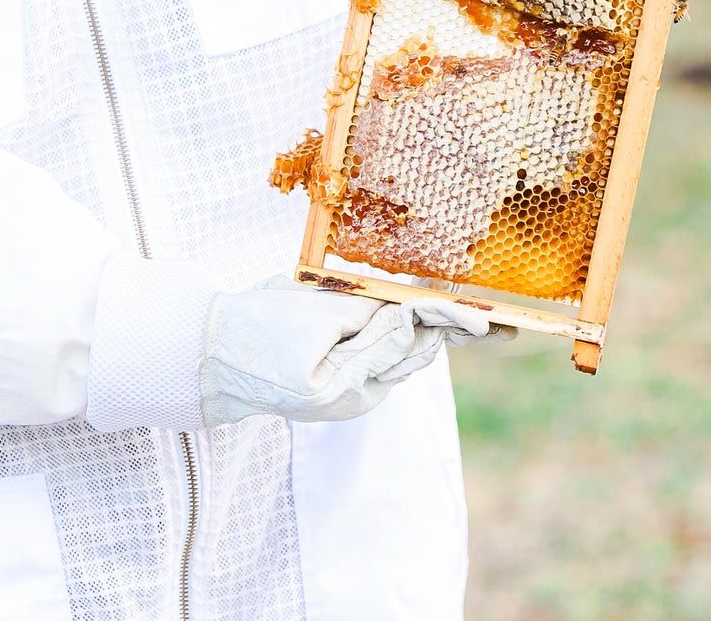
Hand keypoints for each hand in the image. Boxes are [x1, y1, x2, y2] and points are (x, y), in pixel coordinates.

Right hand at [198, 277, 493, 426]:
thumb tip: (404, 313)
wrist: (212, 357)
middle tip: (498, 324)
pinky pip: (382, 364)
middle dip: (450, 333)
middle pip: (413, 354)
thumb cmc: (255, 327)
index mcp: (347, 380)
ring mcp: (349, 397)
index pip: (405, 337)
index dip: (442, 318)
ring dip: (435, 340)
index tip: (477, 315)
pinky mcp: (341, 390)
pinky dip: (406, 346)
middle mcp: (356, 395)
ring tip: (478, 328)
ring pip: (402, 361)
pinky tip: (429, 332)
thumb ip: (359, 313)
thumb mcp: (308, 312)